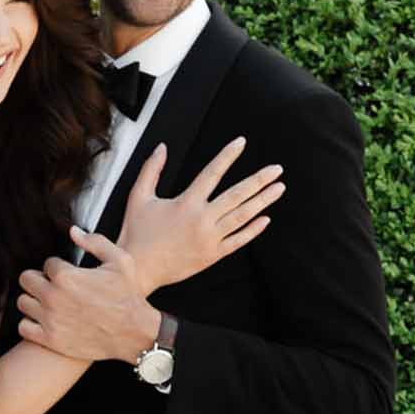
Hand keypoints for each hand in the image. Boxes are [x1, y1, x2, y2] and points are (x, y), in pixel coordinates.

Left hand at [17, 234, 159, 363]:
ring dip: (33, 300)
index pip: (47, 263)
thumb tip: (72, 231)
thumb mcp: (120, 261)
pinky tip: (45, 320)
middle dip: (39, 279)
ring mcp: (50, 320)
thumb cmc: (128, 296)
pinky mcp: (50, 339)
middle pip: (26, 279)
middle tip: (53, 286)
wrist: (134, 333)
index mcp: (66, 276)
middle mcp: (53, 297)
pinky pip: (24, 327)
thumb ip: (94, 242)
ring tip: (48, 302)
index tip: (68, 275)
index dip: (58, 267)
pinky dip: (31, 323)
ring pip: (23, 302)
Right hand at [116, 138, 283, 293]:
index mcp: (186, 203)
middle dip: (259, 180)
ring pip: (242, 216)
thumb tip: (161, 148)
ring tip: (279, 189)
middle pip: (237, 194)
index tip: (241, 142)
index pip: (212, 172)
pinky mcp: (211, 255)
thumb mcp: (138, 197)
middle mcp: (202, 219)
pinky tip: (265, 219)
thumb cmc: (136, 235)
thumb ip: (151, 170)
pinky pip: (237, 241)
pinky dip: (252, 230)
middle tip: (277, 169)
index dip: (228, 156)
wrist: (137, 270)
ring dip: (262, 201)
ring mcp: (209, 239)